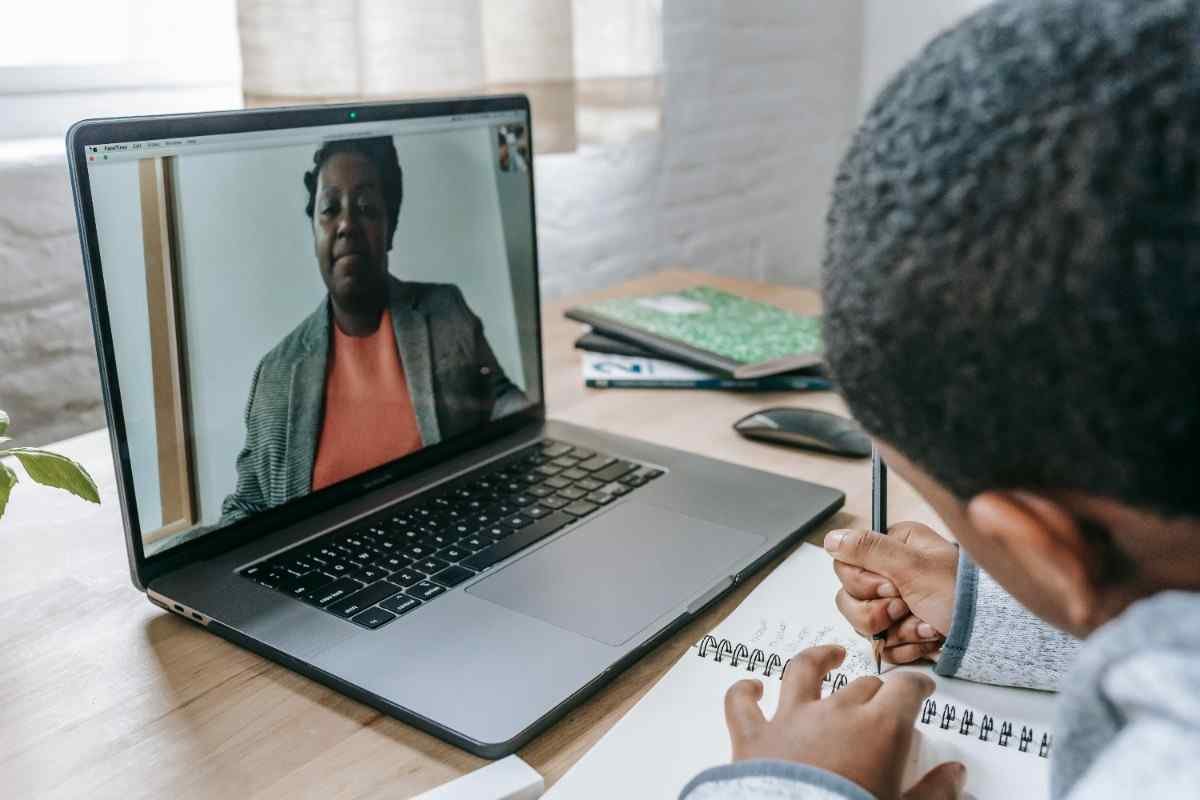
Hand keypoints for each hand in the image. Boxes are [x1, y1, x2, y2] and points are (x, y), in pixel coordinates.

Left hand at [726, 645, 965, 798]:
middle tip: (881, 702)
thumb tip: (955, 775)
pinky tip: (750, 687)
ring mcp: (790, 720)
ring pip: (802, 672)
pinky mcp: (753, 737)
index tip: (921, 689)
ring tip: (829, 656)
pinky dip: (744, 692)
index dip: (916, 685)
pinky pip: (741, 704)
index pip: (904, 689)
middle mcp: (834, 713)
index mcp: (879, 729)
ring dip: (817, 659)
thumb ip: (934, 792)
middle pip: (861, 686)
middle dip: (874, 691)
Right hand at [825, 523, 958, 663]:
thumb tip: (831, 539)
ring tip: (925, 624)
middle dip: (880, 611)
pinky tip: (928, 637)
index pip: (844, 566)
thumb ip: (868, 549)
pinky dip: (906, 646)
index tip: (892, 586)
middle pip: (849, 599)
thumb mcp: (913, 566)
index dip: (863, 583)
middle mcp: (890, 574)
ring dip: (897, 630)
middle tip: (908, 606)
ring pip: (863, 626)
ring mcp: (894, 606)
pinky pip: (883, 647)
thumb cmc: (963, 594)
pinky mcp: (902, 633)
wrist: (991, 634)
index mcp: (892, 548)